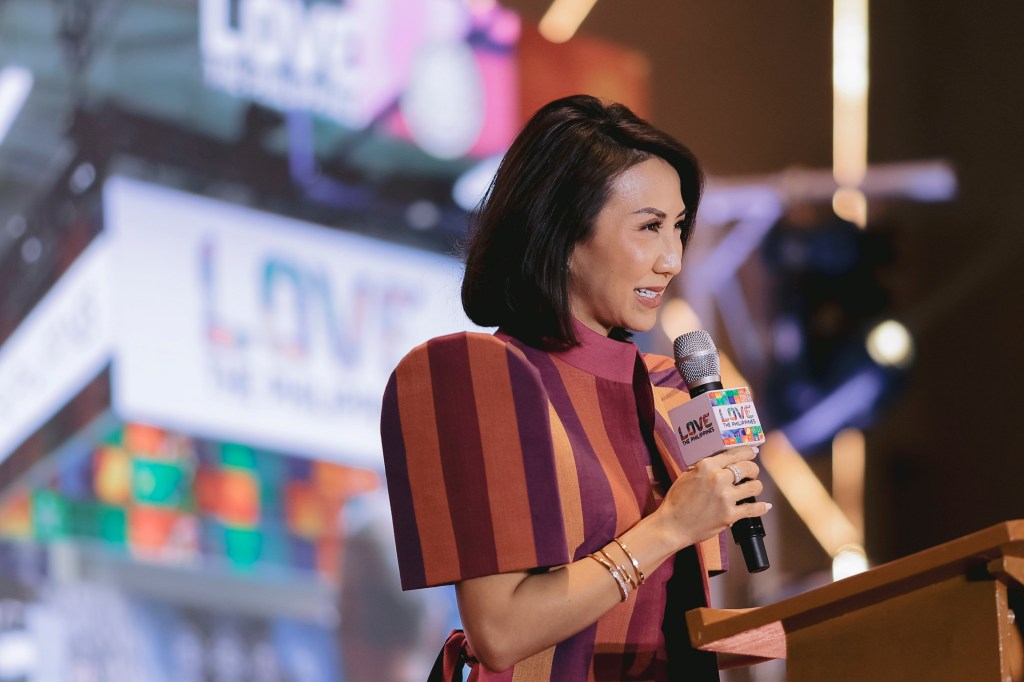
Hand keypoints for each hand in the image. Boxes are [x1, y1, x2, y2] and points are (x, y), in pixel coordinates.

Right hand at [654, 446, 770, 549]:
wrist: (672, 525)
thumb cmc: (677, 500)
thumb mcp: (687, 475)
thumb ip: (704, 468)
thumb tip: (720, 462)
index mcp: (707, 466)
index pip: (735, 453)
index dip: (748, 451)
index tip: (753, 452)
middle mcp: (718, 479)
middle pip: (749, 468)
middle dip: (753, 470)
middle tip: (751, 474)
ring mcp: (726, 498)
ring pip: (755, 487)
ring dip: (756, 487)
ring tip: (752, 489)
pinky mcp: (730, 515)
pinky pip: (754, 509)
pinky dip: (761, 508)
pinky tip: (764, 506)